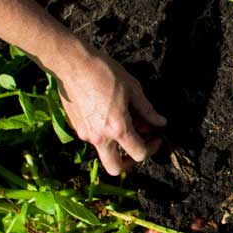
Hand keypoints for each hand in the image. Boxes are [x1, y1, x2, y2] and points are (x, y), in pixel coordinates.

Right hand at [55, 46, 166, 174]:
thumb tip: (160, 123)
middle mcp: (100, 137)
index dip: (151, 148)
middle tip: (138, 144)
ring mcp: (85, 134)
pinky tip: (109, 113)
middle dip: (130, 162)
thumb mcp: (132, 88)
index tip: (155, 136)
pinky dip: (105, 133)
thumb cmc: (104, 72)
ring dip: (117, 145)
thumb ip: (147, 110)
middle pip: (116, 168)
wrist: (71, 64)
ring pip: (104, 152)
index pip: (138, 154)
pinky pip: (94, 138)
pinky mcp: (75, 127)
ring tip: (126, 121)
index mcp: (117, 128)